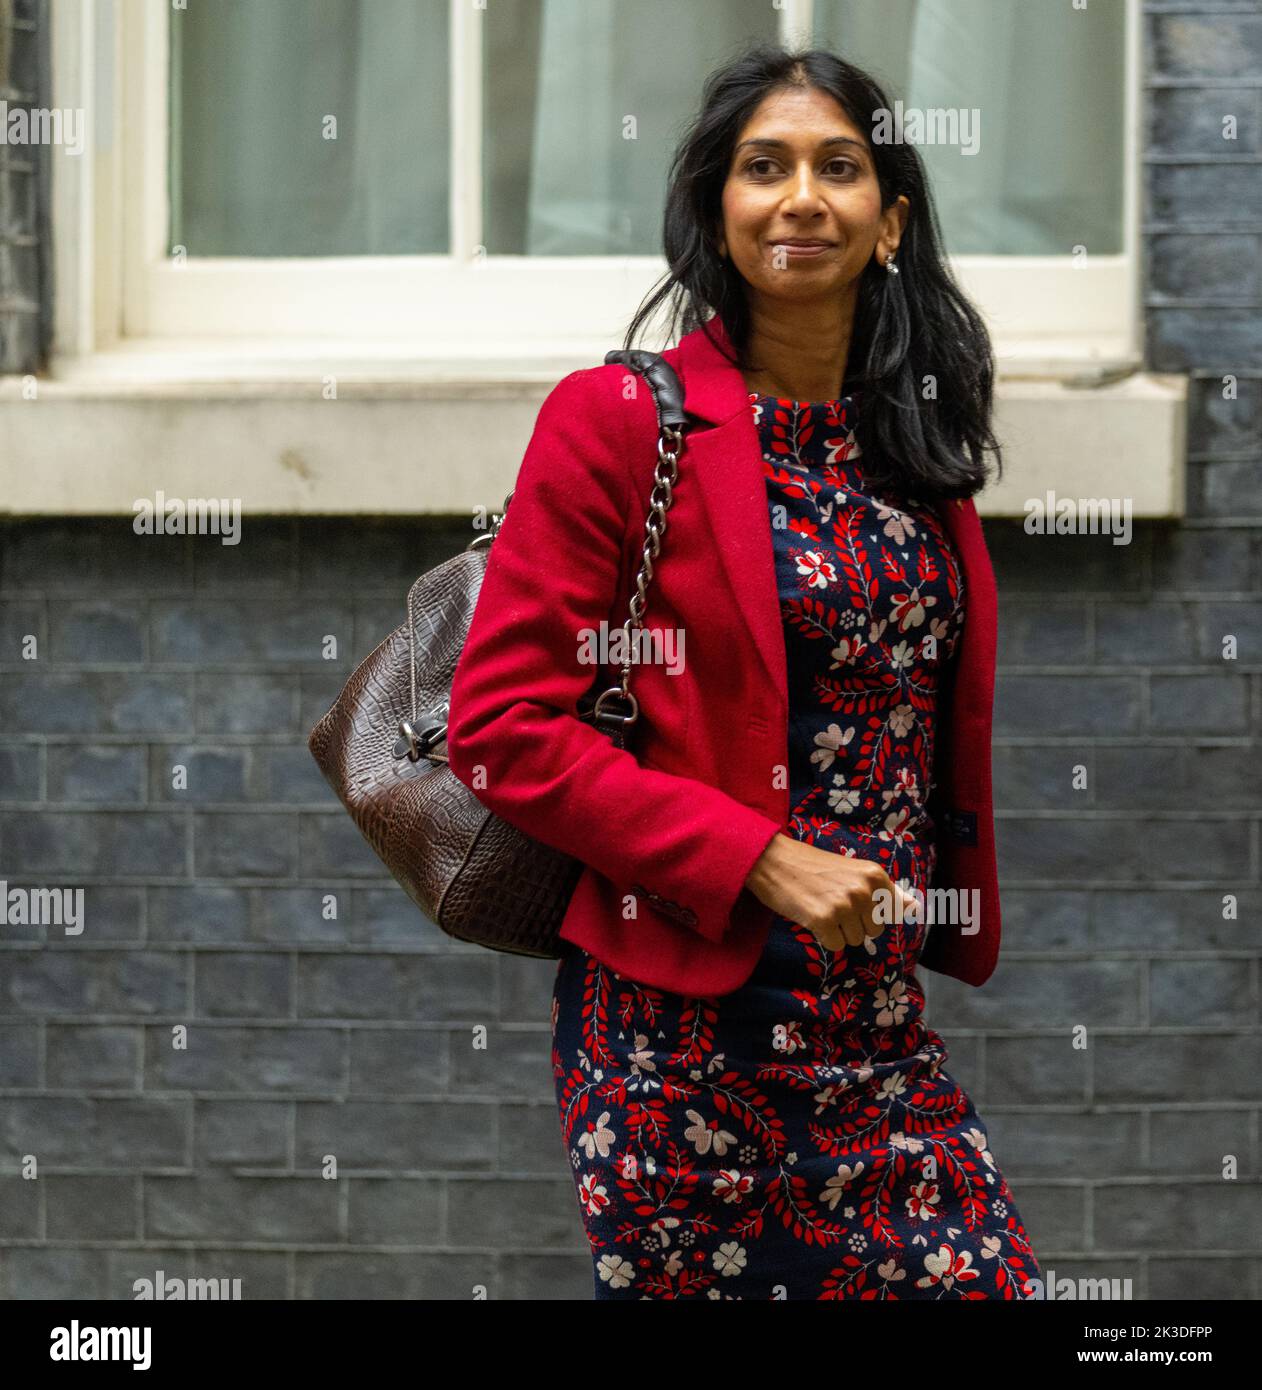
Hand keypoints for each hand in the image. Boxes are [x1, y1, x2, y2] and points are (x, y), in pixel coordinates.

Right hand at [744, 832, 917, 951]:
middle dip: (854, 923)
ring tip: (820, 907)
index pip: (893, 911)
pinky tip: (811, 916)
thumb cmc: (812, 865)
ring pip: (855, 940)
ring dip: (838, 930)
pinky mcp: (824, 921)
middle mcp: (864, 890)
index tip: (856, 905)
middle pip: (874, 930)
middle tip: (831, 903)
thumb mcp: (854, 872)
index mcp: (874, 875)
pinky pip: (835, 945)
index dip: (873, 913)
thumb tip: (916, 908)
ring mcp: (845, 905)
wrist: (773, 860)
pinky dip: (823, 936)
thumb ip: (884, 891)